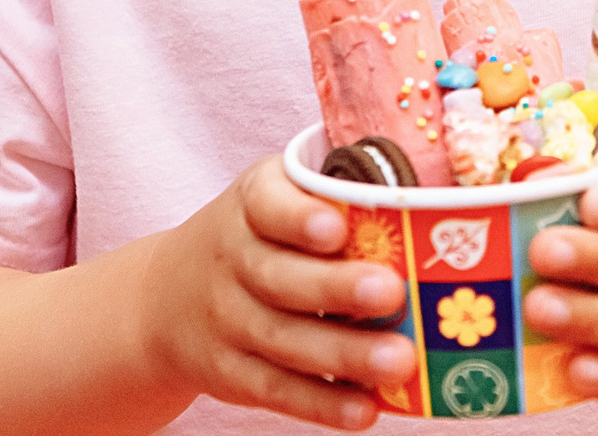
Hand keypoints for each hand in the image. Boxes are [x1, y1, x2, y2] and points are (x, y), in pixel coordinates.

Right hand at [136, 155, 417, 429]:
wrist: (164, 297)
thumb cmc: (257, 234)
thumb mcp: (275, 193)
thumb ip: (336, 187)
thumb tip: (433, 190)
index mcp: (250, 203)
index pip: (267, 205)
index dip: (299, 217)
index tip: (336, 227)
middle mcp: (232, 260)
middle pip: (279, 278)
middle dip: (336, 287)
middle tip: (392, 292)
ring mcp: (228, 321)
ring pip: (283, 340)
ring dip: (343, 354)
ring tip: (399, 361)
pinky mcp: (232, 372)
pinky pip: (277, 390)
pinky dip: (322, 404)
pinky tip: (365, 409)